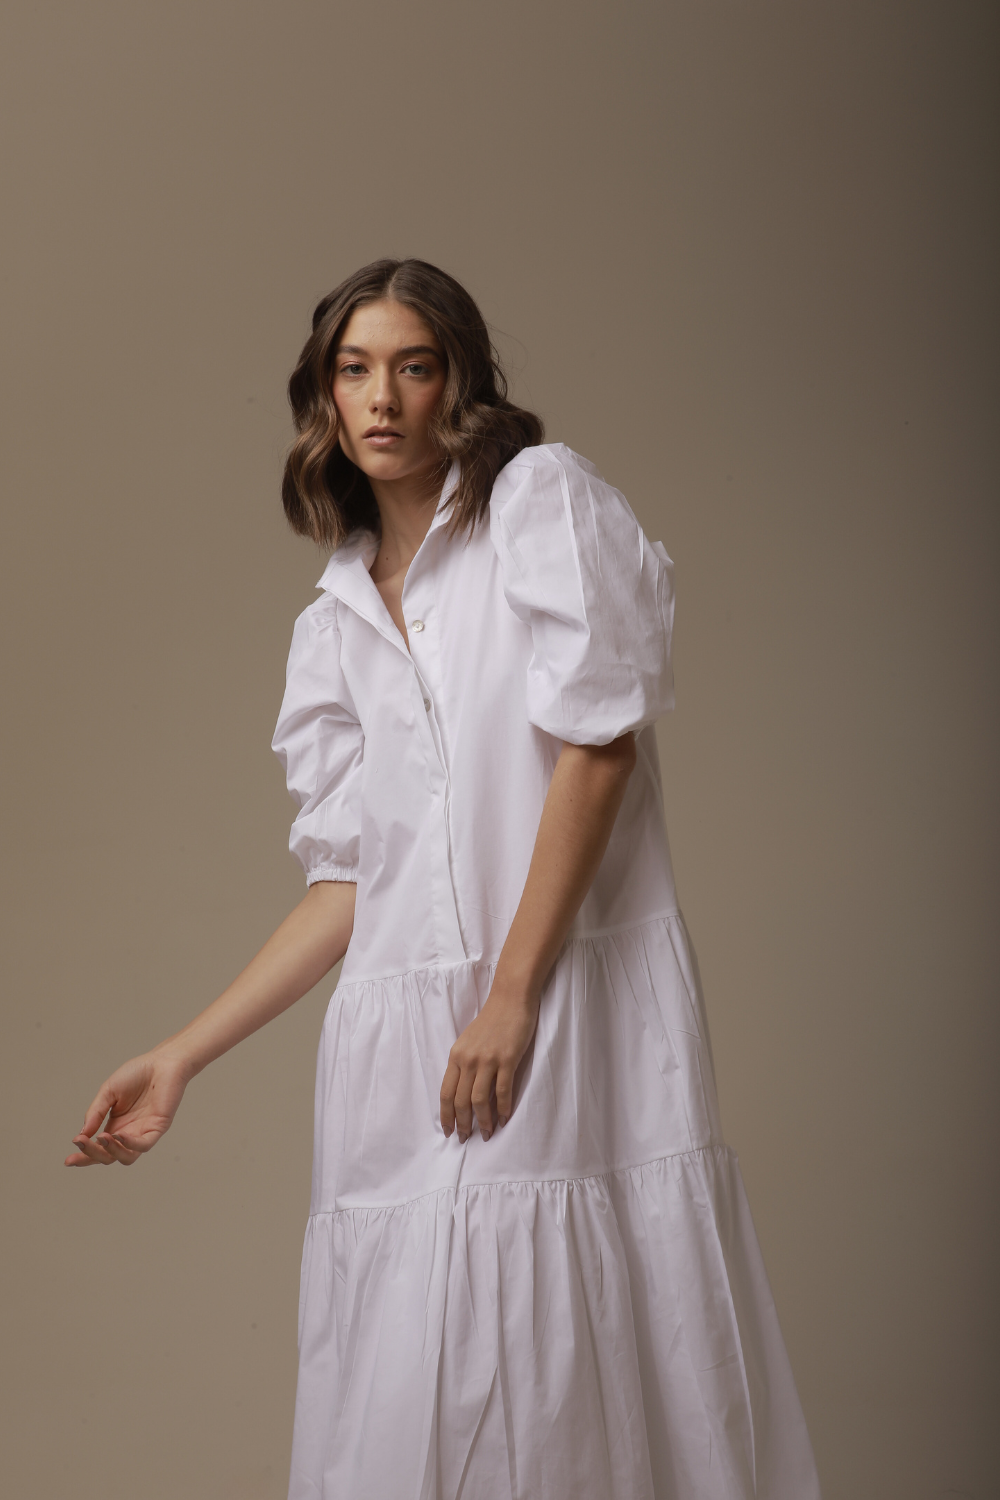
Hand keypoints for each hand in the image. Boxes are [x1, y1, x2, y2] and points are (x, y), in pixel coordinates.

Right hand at [64, 1046, 189, 1166]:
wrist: (162, 1061)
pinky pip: (143, 1145)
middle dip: (92, 1155)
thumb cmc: (138, 1073)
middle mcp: (128, 1133)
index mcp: (115, 1125)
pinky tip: (118, 1135)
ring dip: (111, 1152)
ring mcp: (143, 1132)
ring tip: (101, 1138)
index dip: (84, 1156)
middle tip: (81, 1145)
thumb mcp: (108, 1092)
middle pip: (108, 1157)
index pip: (98, 1148)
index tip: (68, 1160)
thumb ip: (96, 1112)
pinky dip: (130, 1144)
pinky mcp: (158, 1128)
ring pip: (126, 1157)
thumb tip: (81, 1135)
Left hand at [439, 983, 538, 1142]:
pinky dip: (502, 1108)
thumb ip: (464, 1063)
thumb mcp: (469, 1041)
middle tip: (466, 1138)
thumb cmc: (491, 1020)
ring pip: (480, 1099)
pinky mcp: (508, 1059)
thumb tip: (462, 1092)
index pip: (446, 1092)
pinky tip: (504, 1118)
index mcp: (456, 1055)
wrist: (511, 998)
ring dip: (483, 1121)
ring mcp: (488, 1059)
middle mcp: (468, 1059)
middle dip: (462, 1123)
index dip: (446, 1115)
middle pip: (460, 1100)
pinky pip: (503, 1090)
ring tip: (486, 1134)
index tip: (448, 1131)